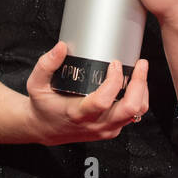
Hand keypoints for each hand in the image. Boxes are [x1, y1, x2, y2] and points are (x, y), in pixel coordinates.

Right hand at [24, 42, 149, 144]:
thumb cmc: (43, 106)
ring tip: (140, 71)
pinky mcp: (112, 129)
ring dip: (142, 91)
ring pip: (136, 113)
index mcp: (77, 114)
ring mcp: (106, 129)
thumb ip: (46, 64)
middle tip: (140, 64)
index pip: (103, 101)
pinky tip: (134, 84)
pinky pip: (133, 116)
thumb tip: (61, 47)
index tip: (114, 63)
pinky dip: (138, 98)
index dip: (113, 81)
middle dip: (140, 84)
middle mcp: (95, 124)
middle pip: (130, 109)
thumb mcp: (36, 84)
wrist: (45, 130)